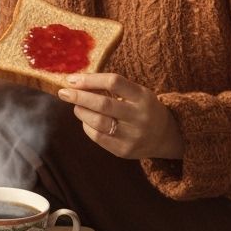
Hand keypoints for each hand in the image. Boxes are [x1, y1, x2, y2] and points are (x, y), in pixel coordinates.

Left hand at [57, 73, 185, 159]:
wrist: (167, 137)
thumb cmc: (143, 108)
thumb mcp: (137, 93)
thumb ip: (113, 87)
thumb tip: (77, 82)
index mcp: (143, 96)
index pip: (114, 82)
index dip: (90, 79)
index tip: (72, 79)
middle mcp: (139, 116)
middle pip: (103, 104)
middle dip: (79, 97)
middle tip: (63, 92)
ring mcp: (133, 136)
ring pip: (98, 123)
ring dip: (81, 112)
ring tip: (77, 106)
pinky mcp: (124, 151)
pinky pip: (98, 138)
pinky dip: (87, 127)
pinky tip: (86, 121)